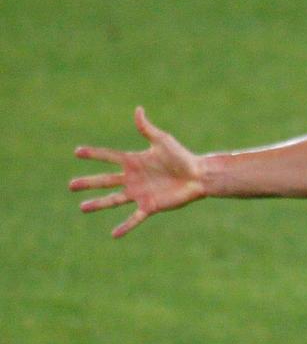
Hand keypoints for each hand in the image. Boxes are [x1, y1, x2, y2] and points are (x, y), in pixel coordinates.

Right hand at [70, 106, 206, 237]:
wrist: (199, 176)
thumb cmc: (182, 157)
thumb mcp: (162, 141)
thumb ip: (147, 128)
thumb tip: (138, 109)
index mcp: (134, 162)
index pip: (109, 157)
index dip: (94, 154)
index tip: (77, 152)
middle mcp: (133, 178)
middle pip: (106, 181)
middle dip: (89, 183)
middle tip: (71, 185)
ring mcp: (140, 193)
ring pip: (114, 200)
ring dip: (99, 204)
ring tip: (82, 208)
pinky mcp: (150, 206)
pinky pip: (135, 217)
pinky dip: (126, 226)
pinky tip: (114, 234)